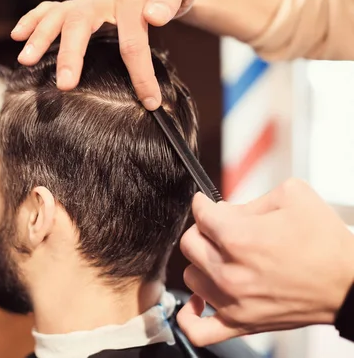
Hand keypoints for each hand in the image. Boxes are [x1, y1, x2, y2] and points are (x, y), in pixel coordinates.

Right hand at [10, 0, 198, 109]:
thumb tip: (154, 16)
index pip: (133, 36)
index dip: (141, 71)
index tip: (150, 101)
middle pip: (82, 21)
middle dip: (71, 53)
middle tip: (65, 84)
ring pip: (59, 15)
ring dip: (41, 37)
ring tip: (26, 60)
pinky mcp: (77, 5)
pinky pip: (50, 9)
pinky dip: (32, 20)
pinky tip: (18, 36)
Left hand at [177, 178, 353, 345]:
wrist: (350, 285)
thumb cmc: (326, 244)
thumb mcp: (293, 196)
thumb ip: (250, 198)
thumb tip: (225, 210)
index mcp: (239, 238)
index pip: (200, 215)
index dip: (202, 205)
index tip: (205, 204)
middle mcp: (229, 271)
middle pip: (188, 244)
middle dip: (202, 230)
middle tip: (219, 229)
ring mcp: (232, 301)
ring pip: (190, 277)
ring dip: (201, 264)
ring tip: (220, 259)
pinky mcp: (240, 324)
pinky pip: (197, 329)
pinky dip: (190, 315)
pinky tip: (199, 299)